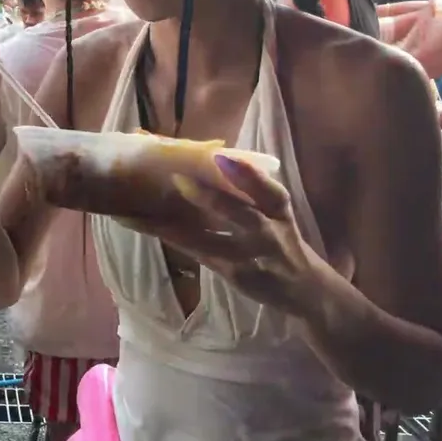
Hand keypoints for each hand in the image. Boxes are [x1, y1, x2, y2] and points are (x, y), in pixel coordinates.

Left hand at [125, 155, 323, 316]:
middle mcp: (268, 232)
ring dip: (173, 227)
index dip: (247, 175)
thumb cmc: (279, 235)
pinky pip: (198, 255)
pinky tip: (145, 227)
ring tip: (137, 212)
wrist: (303, 289)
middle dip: (212, 199)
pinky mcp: (233, 275)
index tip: (220, 157)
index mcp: (277, 207)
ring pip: (209, 241)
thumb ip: (247, 186)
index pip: (268, 190)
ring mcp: (251, 258)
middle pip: (242, 216)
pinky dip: (172, 240)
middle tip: (177, 180)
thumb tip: (206, 152)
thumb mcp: (275, 210)